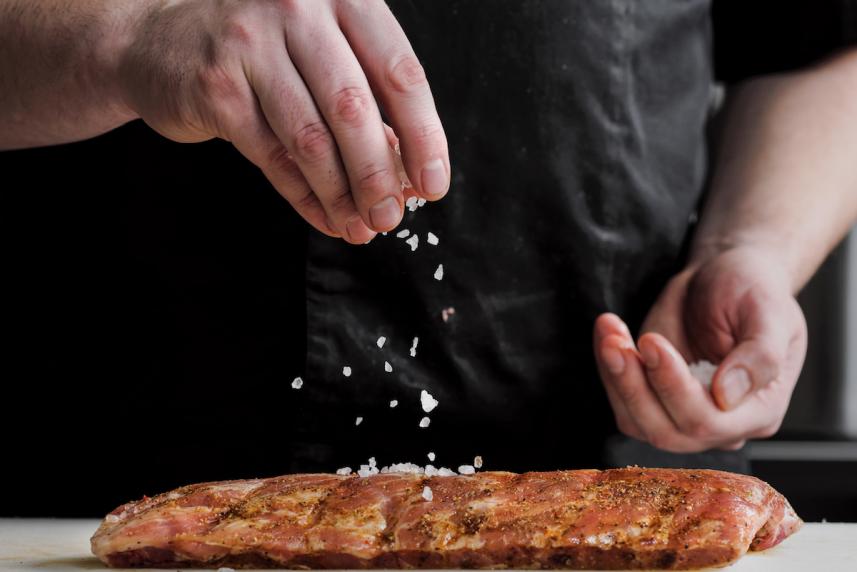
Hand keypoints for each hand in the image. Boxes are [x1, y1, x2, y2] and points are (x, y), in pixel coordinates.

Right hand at [117, 0, 448, 242]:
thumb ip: (368, 102)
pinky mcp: (216, 85)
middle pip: (354, 107)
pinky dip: (305, 197)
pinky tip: (327, 218)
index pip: (399, 71)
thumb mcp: (325, 56)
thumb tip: (409, 178)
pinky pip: (272, 157)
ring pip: (311, 137)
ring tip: (362, 226)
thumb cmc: (266, 53)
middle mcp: (297, 7)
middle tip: (392, 216)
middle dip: (379, 174)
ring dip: (342, 194)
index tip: (433, 184)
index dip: (423, 135)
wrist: (162, 44)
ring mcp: (250, 43)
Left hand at [593, 246, 807, 451]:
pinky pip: (621, 401)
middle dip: (634, 386)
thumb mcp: (769, 312)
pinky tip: (608, 333)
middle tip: (616, 341)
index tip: (652, 342)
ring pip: (636, 421)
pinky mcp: (652, 399)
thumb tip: (726, 395)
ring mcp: (683, 414)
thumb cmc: (752, 290)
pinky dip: (608, 369)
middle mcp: (721, 424)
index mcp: (758, 411)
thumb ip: (760, 356)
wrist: (723, 276)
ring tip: (610, 332)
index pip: (707, 421)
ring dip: (615, 377)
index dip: (673, 386)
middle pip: (666, 431)